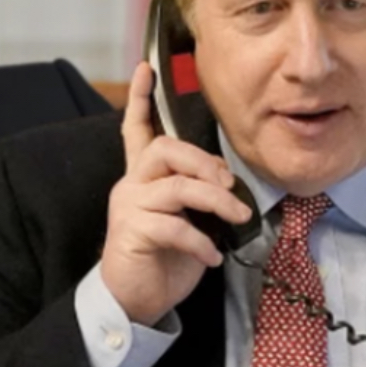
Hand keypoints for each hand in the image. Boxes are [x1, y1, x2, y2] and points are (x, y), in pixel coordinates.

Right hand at [99, 63, 253, 325]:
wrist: (135, 299)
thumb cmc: (164, 258)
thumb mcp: (188, 218)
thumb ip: (198, 193)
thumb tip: (226, 181)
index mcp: (143, 177)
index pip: (136, 129)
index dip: (140, 98)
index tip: (145, 67)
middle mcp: (131, 184)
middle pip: (164, 149)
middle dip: (203, 161)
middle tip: (229, 184)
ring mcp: (129, 206)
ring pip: (176, 186)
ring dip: (215, 201)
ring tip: (236, 219)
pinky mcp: (132, 231)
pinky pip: (174, 225)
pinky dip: (201, 242)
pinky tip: (212, 257)